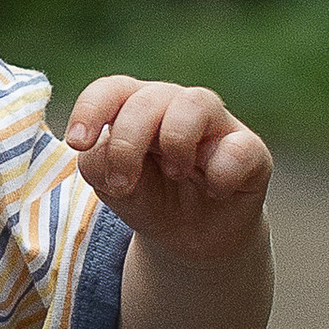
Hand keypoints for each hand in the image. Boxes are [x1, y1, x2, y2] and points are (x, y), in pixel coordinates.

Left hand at [65, 74, 271, 260]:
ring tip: (175, 174)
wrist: (192, 239)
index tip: (77, 143)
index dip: (90, 109)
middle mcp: (175, 104)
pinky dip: (220, 174)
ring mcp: (216, 123)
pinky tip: (213, 191)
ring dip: (175, 142)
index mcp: (136, 106)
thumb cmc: (148, 198)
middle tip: (123, 184)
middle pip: (147, 99)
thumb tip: (101, 148)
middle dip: (127, 144)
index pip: (112, 89)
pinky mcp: (251, 150)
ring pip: (196, 102)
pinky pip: (239, 148)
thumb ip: (98, 163)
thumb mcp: (112, 186)